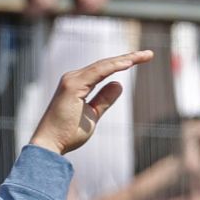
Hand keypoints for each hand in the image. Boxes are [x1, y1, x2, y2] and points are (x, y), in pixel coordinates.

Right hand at [30, 51, 153, 155]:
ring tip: (144, 56)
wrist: (51, 144)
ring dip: (125, 59)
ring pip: (103, 65)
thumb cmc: (69, 133)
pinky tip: (129, 63)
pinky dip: (113, 66)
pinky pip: (97, 72)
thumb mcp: (93, 115)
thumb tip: (118, 84)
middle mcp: (74, 77)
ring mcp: (72, 80)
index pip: (104, 70)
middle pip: (106, 64)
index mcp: (78, 84)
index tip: (142, 59)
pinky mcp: (72, 85)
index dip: (122, 64)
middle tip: (149, 55)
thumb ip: (104, 100)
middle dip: (128, 58)